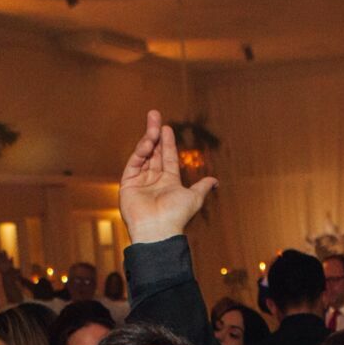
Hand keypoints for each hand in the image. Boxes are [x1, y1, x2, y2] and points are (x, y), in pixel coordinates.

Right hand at [118, 110, 217, 244]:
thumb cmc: (177, 215)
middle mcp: (153, 180)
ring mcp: (140, 182)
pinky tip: (148, 141)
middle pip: (154, 152)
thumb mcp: (194, 198)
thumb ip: (202, 186)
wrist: (158, 230)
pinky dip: (140, 151)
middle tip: (154, 114)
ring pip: (143, 155)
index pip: (167, 157)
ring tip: (153, 125)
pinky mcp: (128, 184)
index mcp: (169, 182)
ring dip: (148, 139)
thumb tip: (216, 181)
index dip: (167, 142)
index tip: (167, 127)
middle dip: (154, 133)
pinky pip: (134, 163)